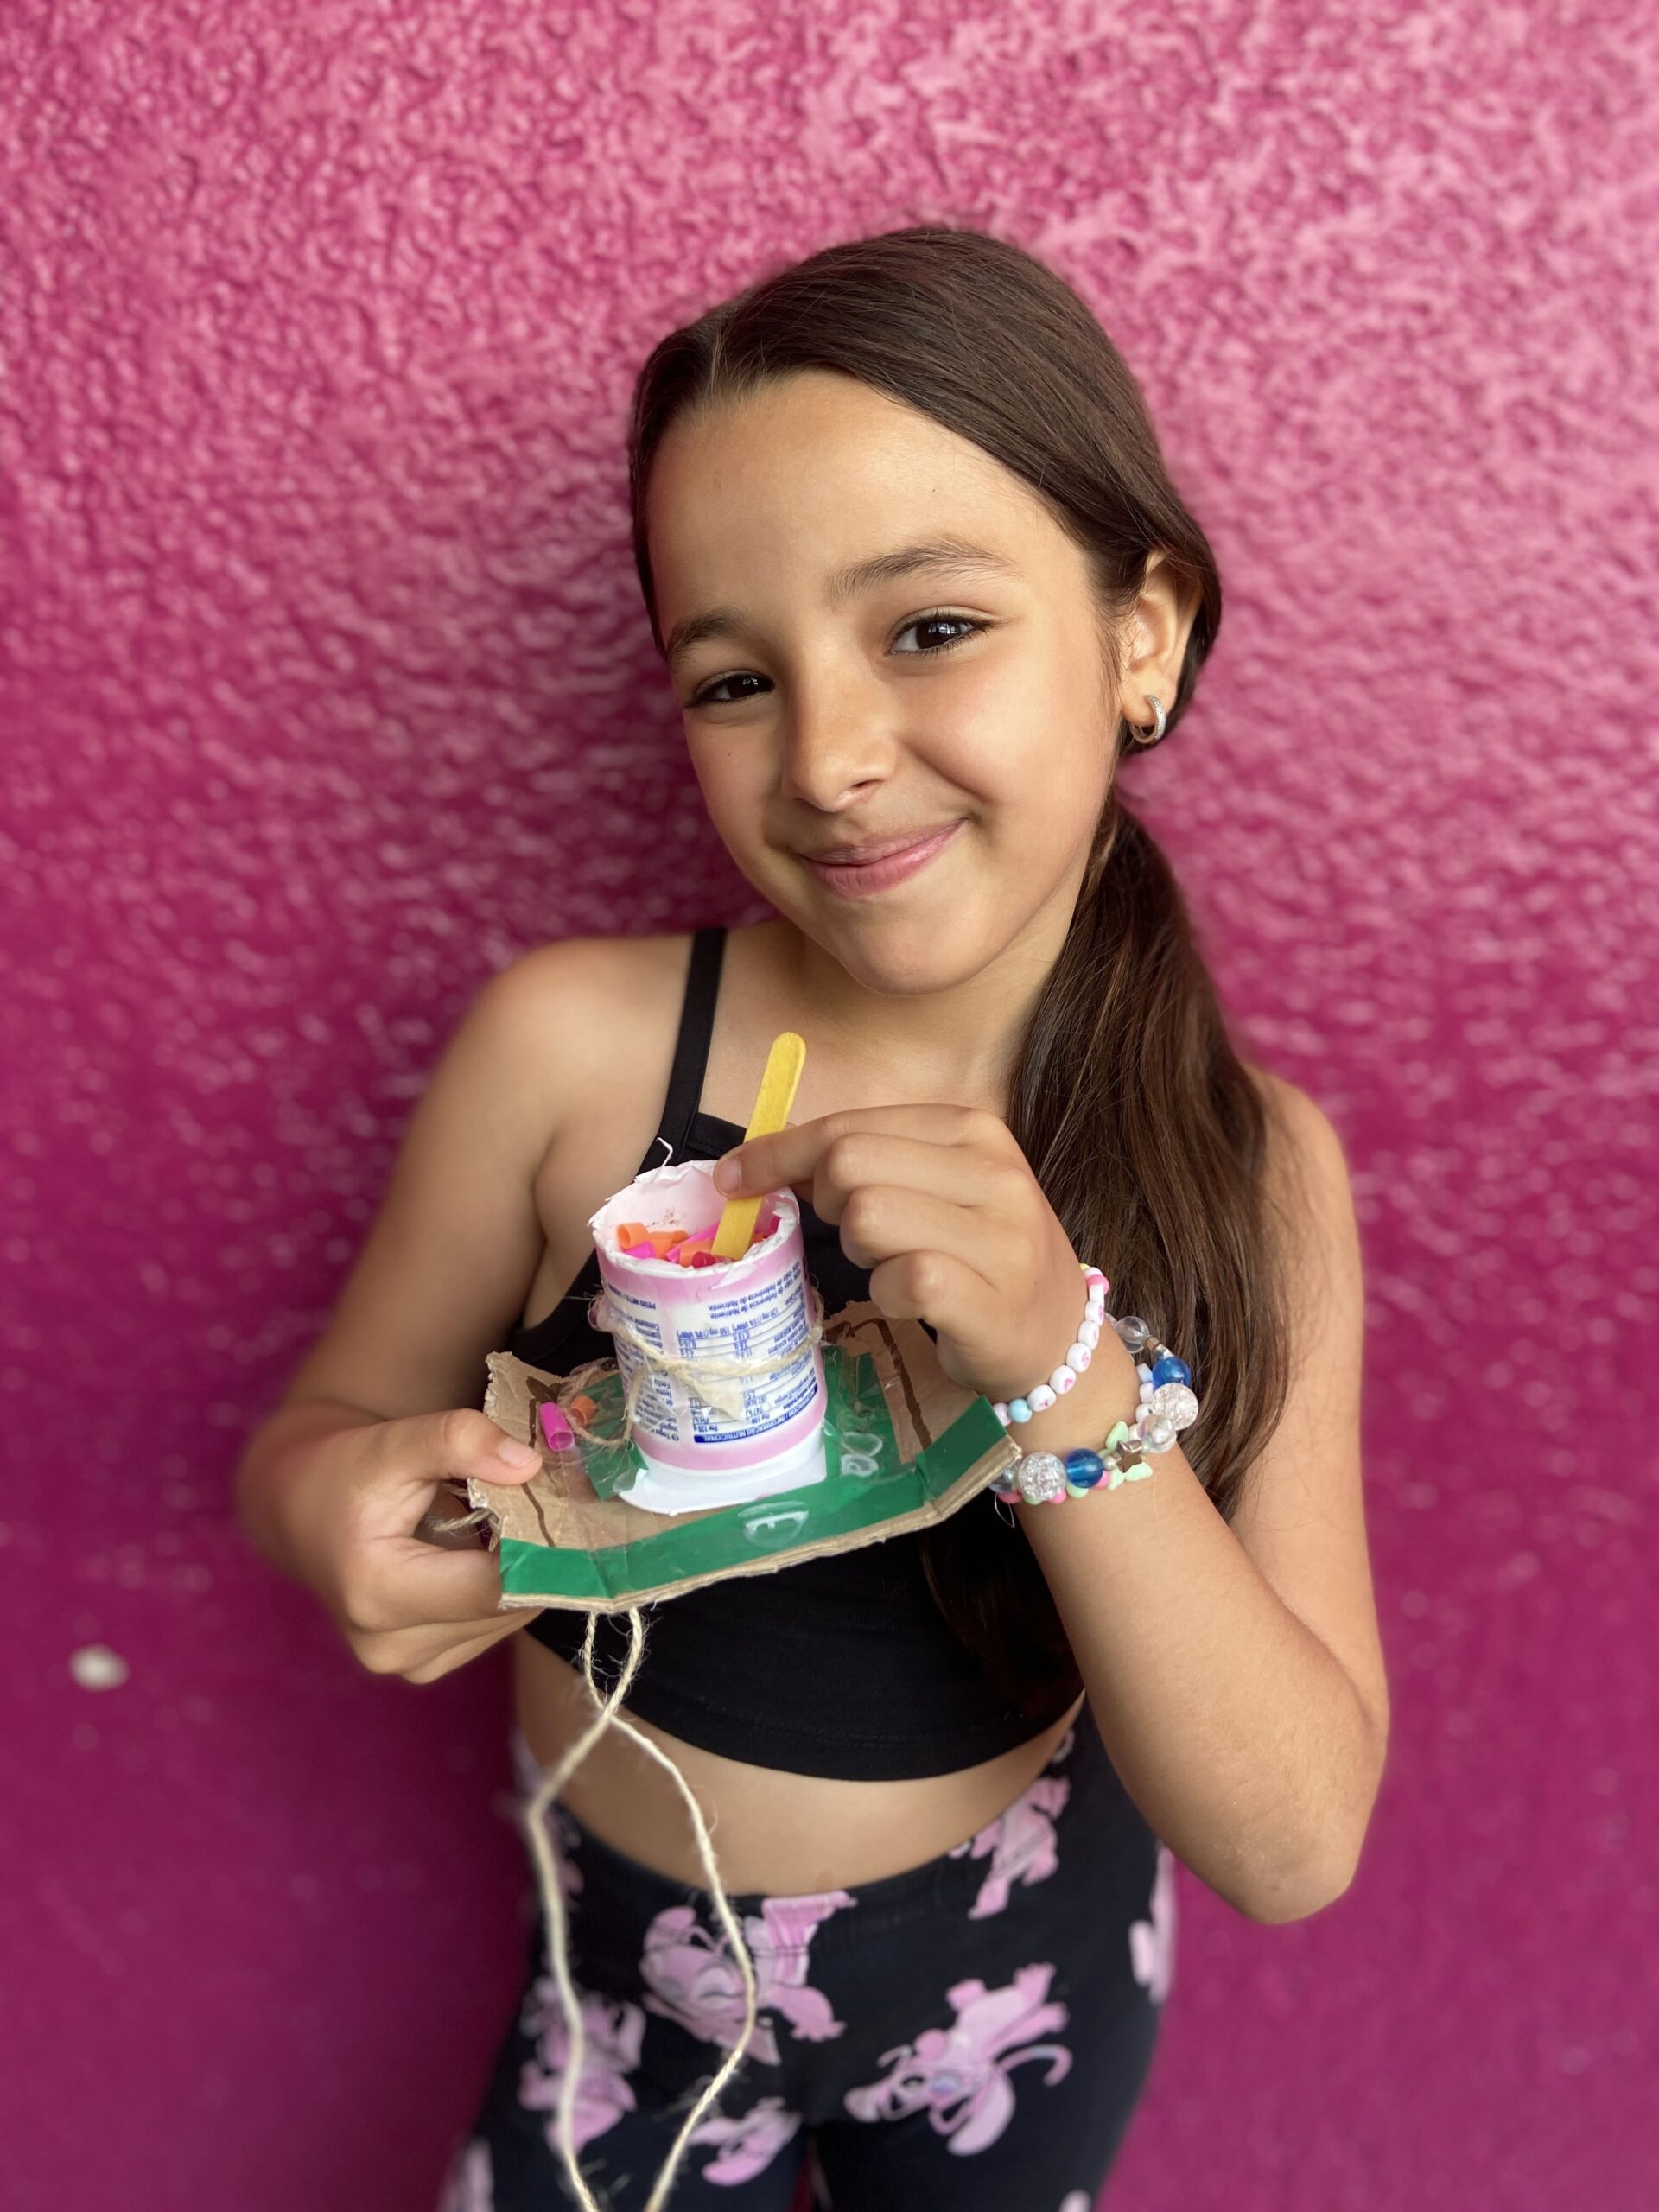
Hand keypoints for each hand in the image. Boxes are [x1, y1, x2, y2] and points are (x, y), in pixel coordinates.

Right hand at [269, 1407, 546, 1683]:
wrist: (303, 1511)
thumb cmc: (346, 1473)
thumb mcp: (393, 1441)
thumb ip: (458, 1439)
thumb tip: (530, 1463)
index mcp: (377, 1594)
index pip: (495, 1586)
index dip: (543, 1546)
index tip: (572, 1503)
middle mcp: (391, 1646)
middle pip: (509, 1605)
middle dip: (538, 1553)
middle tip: (549, 1499)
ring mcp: (410, 1664)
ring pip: (509, 1618)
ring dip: (523, 1570)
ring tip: (505, 1520)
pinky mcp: (426, 1665)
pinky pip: (494, 1625)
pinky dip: (503, 1587)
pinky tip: (482, 1551)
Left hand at [712, 1104, 1092, 1404]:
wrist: (1059, 1337)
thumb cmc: (981, 1257)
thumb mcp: (939, 1189)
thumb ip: (868, 1162)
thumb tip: (760, 1158)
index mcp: (973, 1129)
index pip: (850, 1124)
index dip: (779, 1151)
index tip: (733, 1176)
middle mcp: (993, 1172)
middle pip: (849, 1164)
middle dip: (824, 1201)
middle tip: (851, 1234)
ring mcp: (998, 1235)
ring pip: (867, 1218)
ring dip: (859, 1252)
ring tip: (894, 1267)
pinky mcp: (988, 1296)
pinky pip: (897, 1280)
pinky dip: (885, 1295)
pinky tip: (911, 1301)